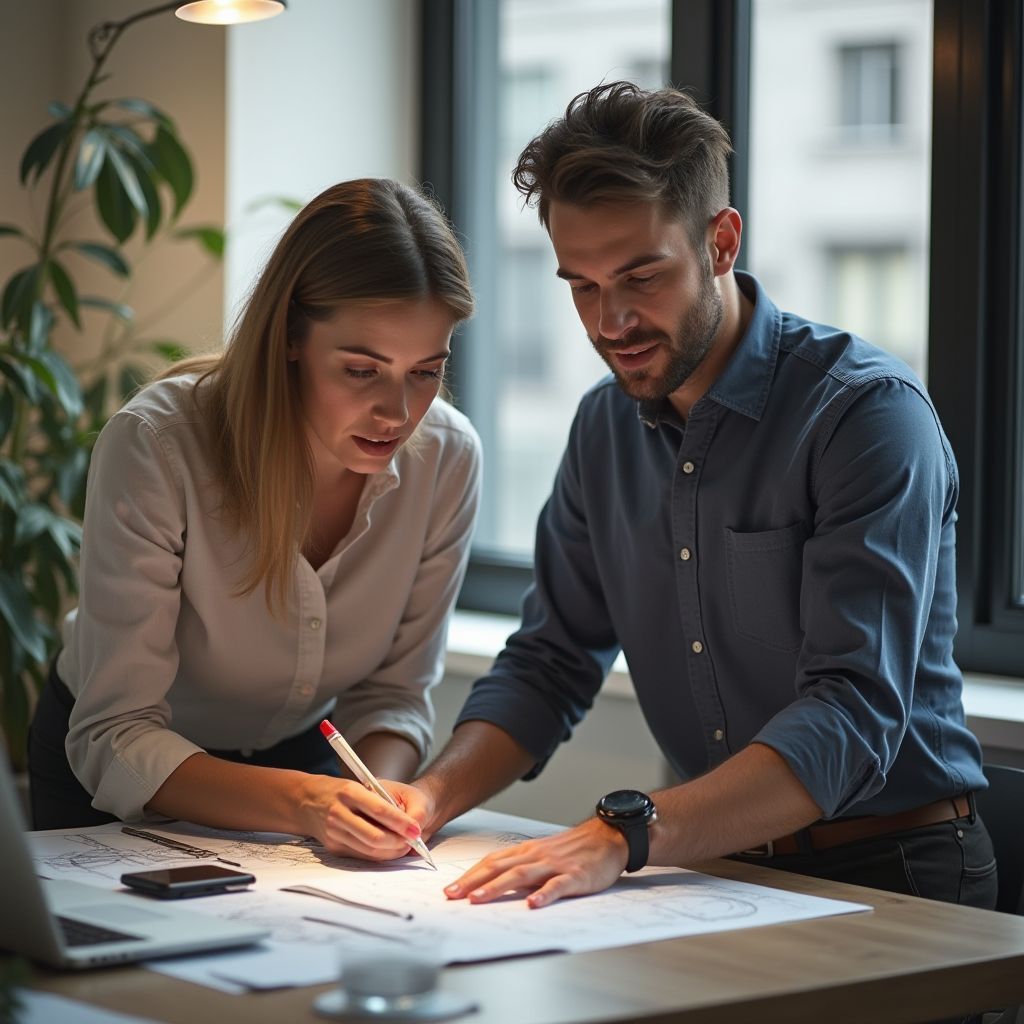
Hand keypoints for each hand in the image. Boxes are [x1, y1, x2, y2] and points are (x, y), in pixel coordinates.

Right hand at [305, 776, 427, 860]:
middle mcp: (339, 812)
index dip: (401, 822)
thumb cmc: (341, 790)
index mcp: (349, 791)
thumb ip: (384, 801)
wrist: (306, 799)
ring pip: (369, 849)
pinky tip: (390, 850)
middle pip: (374, 836)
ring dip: (391, 851)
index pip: (380, 810)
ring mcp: (334, 832)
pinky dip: (379, 854)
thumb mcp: (361, 785)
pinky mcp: (332, 847)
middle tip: (413, 841)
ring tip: (405, 846)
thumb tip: (410, 822)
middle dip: (398, 842)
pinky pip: (361, 855)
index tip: (416, 829)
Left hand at [443, 817, 628, 908]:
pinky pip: (557, 885)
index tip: (450, 889)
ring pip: (520, 876)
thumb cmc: (572, 849)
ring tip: (478, 899)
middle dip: (472, 882)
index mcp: (526, 851)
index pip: (491, 862)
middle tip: (452, 896)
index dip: (469, 875)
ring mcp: (554, 865)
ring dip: (496, 887)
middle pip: (499, 868)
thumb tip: (492, 882)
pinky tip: (534, 904)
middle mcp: (535, 856)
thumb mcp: (541, 853)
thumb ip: (519, 866)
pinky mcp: (575, 876)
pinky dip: (544, 894)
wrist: (606, 837)